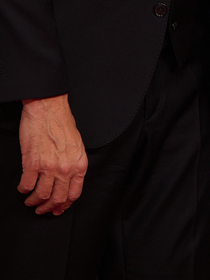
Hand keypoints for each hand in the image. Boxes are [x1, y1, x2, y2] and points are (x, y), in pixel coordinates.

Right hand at [18, 94, 87, 215]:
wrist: (49, 108)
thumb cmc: (62, 122)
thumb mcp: (77, 145)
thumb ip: (73, 164)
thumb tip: (67, 181)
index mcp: (79, 164)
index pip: (73, 194)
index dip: (64, 206)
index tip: (57, 209)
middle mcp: (65, 168)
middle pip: (57, 199)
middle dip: (48, 208)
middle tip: (41, 209)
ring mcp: (49, 166)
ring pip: (41, 195)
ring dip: (34, 201)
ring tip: (30, 200)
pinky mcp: (32, 163)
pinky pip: (27, 185)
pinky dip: (24, 190)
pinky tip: (23, 187)